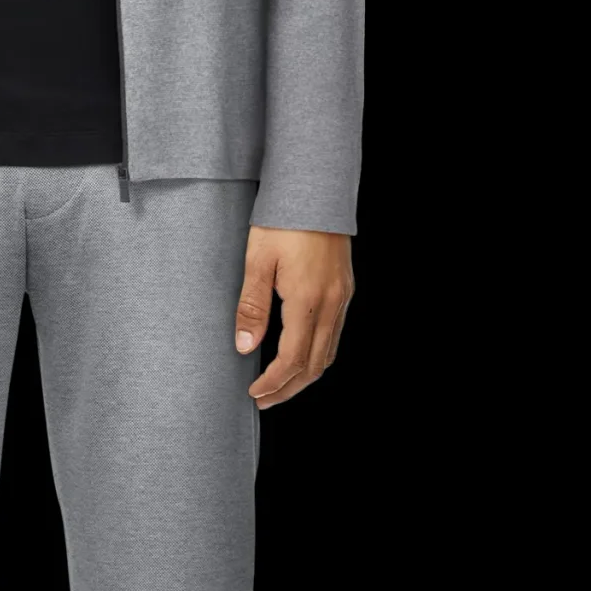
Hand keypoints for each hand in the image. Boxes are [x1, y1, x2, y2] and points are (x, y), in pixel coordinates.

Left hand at [234, 226, 353, 407]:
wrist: (316, 190)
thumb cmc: (282, 221)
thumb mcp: (258, 261)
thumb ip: (252, 306)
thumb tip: (245, 346)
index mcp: (306, 299)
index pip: (291, 358)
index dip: (272, 382)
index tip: (254, 392)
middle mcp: (331, 303)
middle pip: (314, 364)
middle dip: (289, 388)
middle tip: (264, 400)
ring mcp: (342, 297)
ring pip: (328, 352)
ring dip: (305, 375)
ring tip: (280, 385)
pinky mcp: (344, 289)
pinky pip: (335, 334)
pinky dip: (318, 354)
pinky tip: (301, 355)